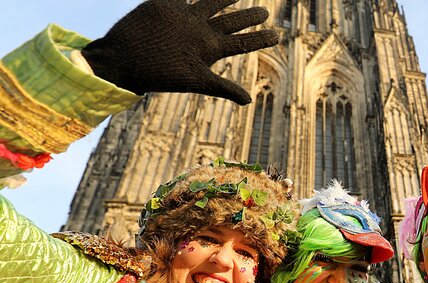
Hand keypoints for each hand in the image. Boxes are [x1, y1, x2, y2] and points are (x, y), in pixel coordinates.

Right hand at [82, 0, 278, 104]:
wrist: (123, 60)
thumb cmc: (159, 75)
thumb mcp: (196, 81)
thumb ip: (224, 89)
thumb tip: (249, 102)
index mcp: (209, 48)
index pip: (241, 41)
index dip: (260, 39)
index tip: (278, 36)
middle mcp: (200, 31)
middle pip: (231, 20)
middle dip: (250, 16)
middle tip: (267, 10)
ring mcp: (185, 18)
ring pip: (212, 3)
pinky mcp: (166, 5)